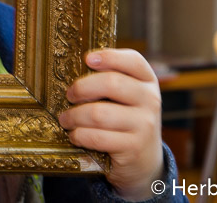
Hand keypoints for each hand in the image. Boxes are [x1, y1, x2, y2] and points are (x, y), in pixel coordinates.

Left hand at [58, 49, 164, 200]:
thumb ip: (108, 80)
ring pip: (99, 113)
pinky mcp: (134, 147)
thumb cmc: (125, 119)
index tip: (87, 59)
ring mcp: (145, 125)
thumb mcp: (125, 97)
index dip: (109, 56)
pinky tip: (75, 135)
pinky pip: (98, 137)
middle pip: (112, 83)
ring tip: (66, 119)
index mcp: (147, 81)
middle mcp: (151, 100)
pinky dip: (79, 135)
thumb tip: (73, 69)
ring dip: (74, 116)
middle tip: (69, 95)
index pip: (133, 60)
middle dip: (82, 88)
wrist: (144, 159)